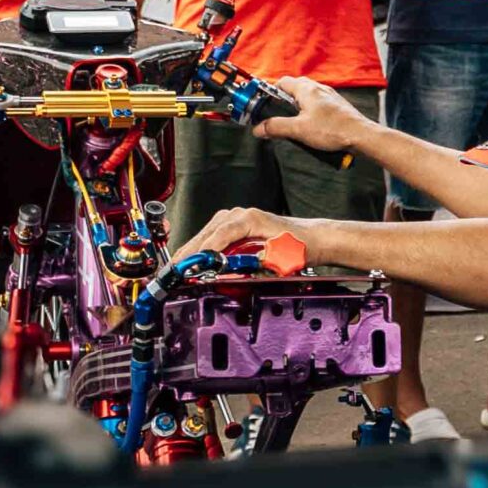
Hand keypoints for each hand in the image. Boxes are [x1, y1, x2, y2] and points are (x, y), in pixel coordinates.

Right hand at [175, 205, 296, 260]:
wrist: (312, 238)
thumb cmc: (300, 245)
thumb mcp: (280, 258)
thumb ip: (256, 263)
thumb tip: (233, 271)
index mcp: (248, 219)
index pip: (219, 235)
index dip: (203, 251)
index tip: (190, 264)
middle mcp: (239, 215)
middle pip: (206, 234)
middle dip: (189, 253)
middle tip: (174, 271)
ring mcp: (235, 218)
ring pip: (205, 234)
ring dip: (191, 251)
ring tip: (177, 267)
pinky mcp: (234, 225)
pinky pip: (212, 236)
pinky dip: (200, 248)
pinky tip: (191, 259)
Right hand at [259, 77, 370, 151]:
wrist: (360, 136)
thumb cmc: (333, 129)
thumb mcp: (298, 129)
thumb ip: (276, 127)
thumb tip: (259, 128)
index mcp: (306, 88)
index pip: (281, 82)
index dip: (269, 92)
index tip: (262, 104)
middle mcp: (318, 88)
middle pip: (293, 89)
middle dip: (283, 102)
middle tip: (276, 117)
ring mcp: (329, 96)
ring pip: (306, 98)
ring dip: (297, 109)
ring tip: (293, 125)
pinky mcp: (336, 107)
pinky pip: (317, 106)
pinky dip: (310, 114)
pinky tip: (310, 127)